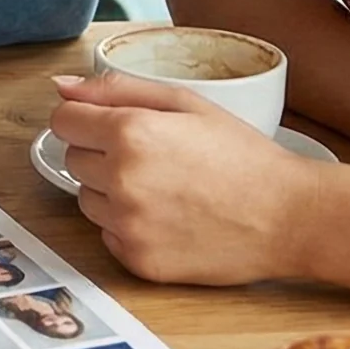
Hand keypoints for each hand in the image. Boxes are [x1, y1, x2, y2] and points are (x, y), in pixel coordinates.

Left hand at [50, 71, 316, 285]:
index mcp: (129, 132)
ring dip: (112, 192)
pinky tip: (169, 219)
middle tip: (154, 158)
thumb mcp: (186, 102)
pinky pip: (108, 236)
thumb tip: (61, 87)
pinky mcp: (138, 261)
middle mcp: (121, 181)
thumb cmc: (242, 156)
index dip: (85, 119)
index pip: (63, 121)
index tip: (109, 125)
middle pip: (73, 160)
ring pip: (86, 199)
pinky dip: (129, 227)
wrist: (288, 217)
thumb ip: (116, 88)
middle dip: (102, 154)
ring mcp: (128, 226)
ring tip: (165, 189)